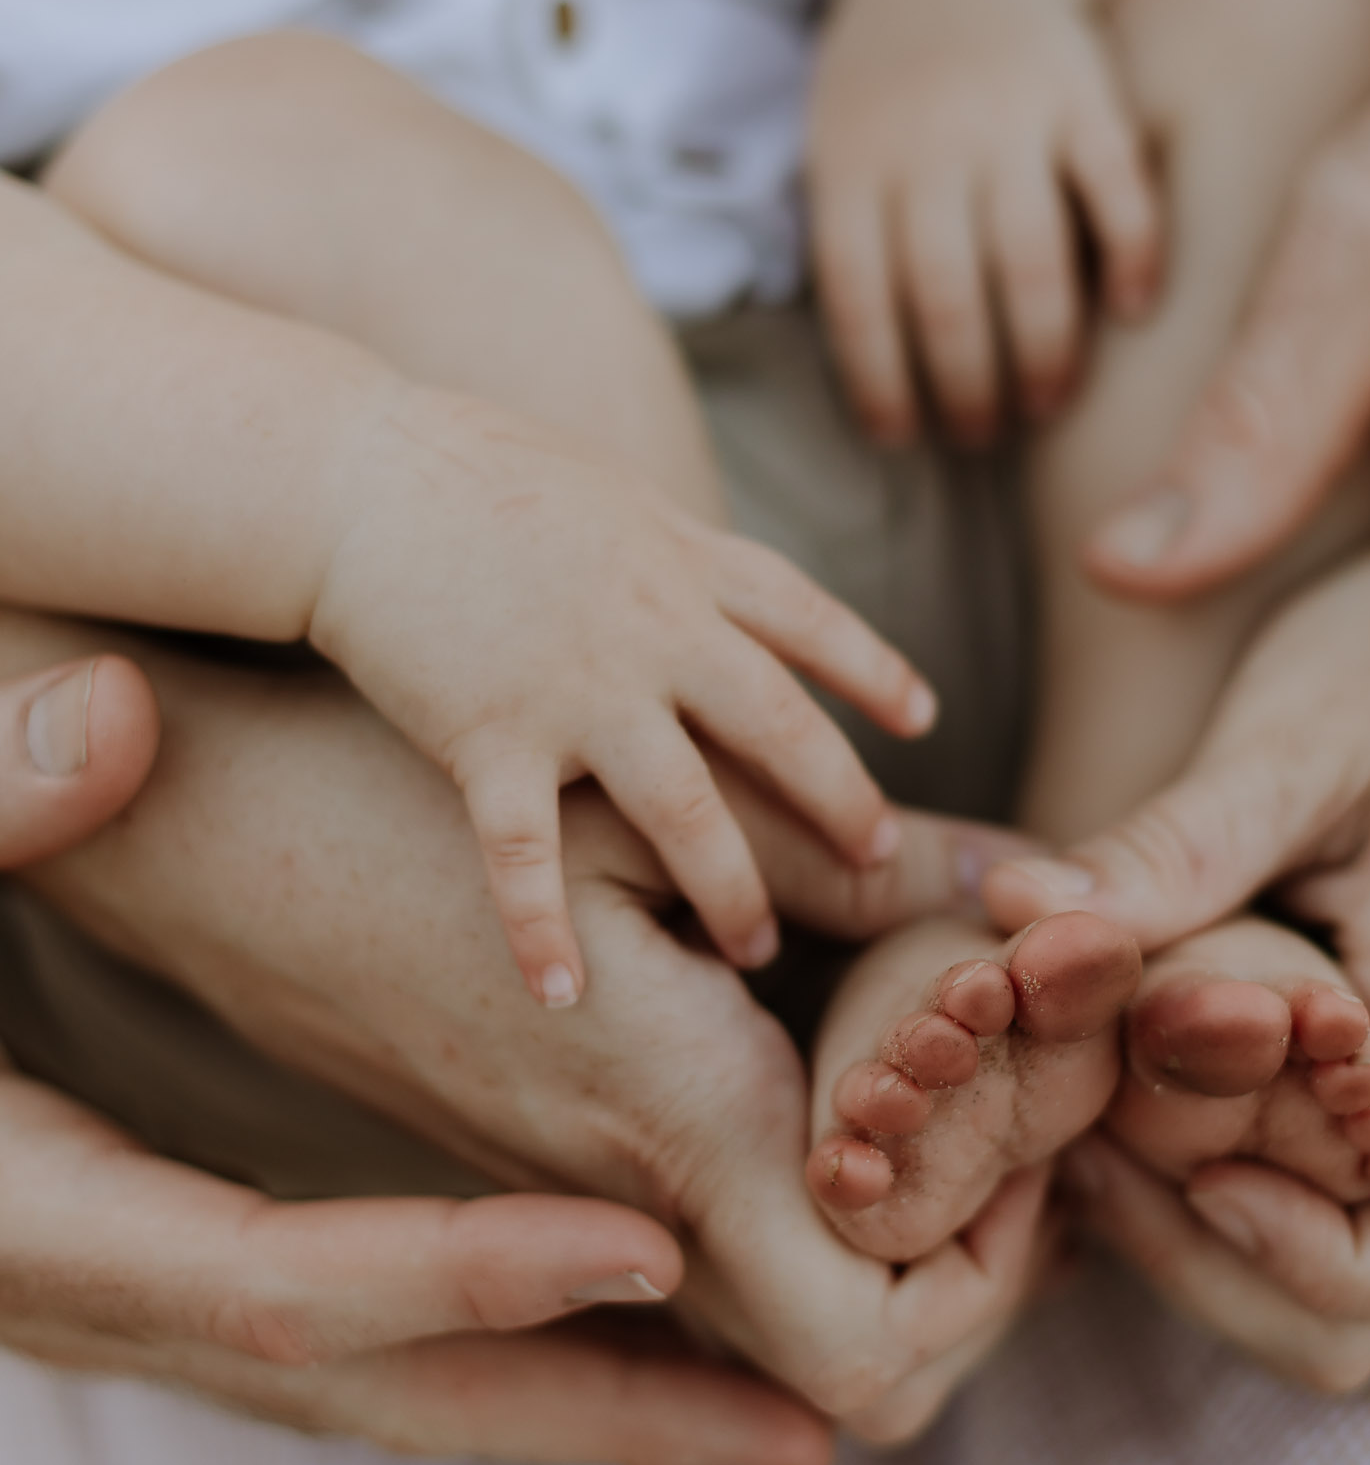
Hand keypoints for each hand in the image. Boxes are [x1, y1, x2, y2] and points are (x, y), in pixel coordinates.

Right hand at [0, 639, 830, 1464]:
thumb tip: (107, 721)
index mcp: (65, 1220)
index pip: (286, 1283)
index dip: (465, 1274)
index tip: (645, 1248)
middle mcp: (128, 1301)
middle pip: (392, 1394)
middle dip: (605, 1417)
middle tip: (810, 1435)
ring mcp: (165, 1310)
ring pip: (407, 1394)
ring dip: (590, 1406)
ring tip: (776, 1416)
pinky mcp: (197, 1283)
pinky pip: (390, 1361)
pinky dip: (523, 1358)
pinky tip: (636, 1319)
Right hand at [312, 386, 935, 1003]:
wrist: (353, 472)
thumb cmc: (470, 471)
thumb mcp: (608, 493)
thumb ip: (676, 552)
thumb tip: (731, 582)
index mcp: (684, 564)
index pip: (810, 620)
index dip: (871, 670)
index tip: (922, 716)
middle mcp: (654, 630)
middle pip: (779, 726)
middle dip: (839, 798)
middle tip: (883, 858)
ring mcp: (577, 689)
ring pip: (688, 811)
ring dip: (731, 889)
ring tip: (759, 952)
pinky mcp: (490, 736)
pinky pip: (527, 856)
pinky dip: (543, 929)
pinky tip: (562, 993)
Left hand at [810, 0, 1156, 444]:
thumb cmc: (889, 99)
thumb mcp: (838, 153)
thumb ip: (855, 245)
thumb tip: (882, 390)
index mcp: (852, 164)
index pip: (859, 300)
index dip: (881, 382)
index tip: (904, 438)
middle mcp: (928, 140)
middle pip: (947, 296)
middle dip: (968, 385)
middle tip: (982, 432)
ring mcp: (1010, 113)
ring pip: (1032, 260)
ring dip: (1045, 350)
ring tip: (1047, 403)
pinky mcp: (1086, 92)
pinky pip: (1118, 191)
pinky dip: (1134, 258)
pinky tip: (1135, 313)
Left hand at [989, 425, 1369, 1388]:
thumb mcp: (1285, 740)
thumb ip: (1169, 849)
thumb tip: (1015, 921)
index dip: (1329, 1265)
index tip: (1204, 1170)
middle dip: (1214, 1260)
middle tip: (1086, 1148)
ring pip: (1329, 1275)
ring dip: (1196, 1225)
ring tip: (1084, 1112)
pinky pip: (1305, 1191)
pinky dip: (1204, 1172)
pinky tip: (1115, 1076)